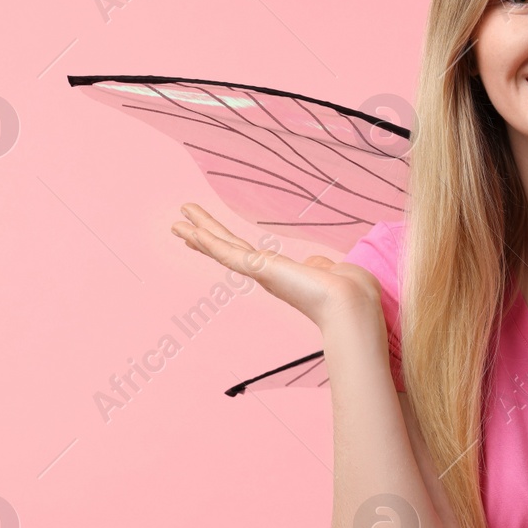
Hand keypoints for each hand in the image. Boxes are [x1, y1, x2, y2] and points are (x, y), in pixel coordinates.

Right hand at [169, 203, 383, 328]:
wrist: (352, 304)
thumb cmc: (352, 293)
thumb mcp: (332, 272)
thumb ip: (318, 267)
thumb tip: (315, 265)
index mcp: (282, 275)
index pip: (247, 257)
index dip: (228, 247)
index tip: (209, 238)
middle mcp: (267, 276)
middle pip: (229, 251)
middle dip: (205, 237)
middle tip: (180, 226)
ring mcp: (260, 273)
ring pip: (223, 249)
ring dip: (200, 233)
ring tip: (176, 223)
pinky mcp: (259, 269)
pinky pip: (227, 251)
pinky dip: (207, 240)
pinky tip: (188, 229)